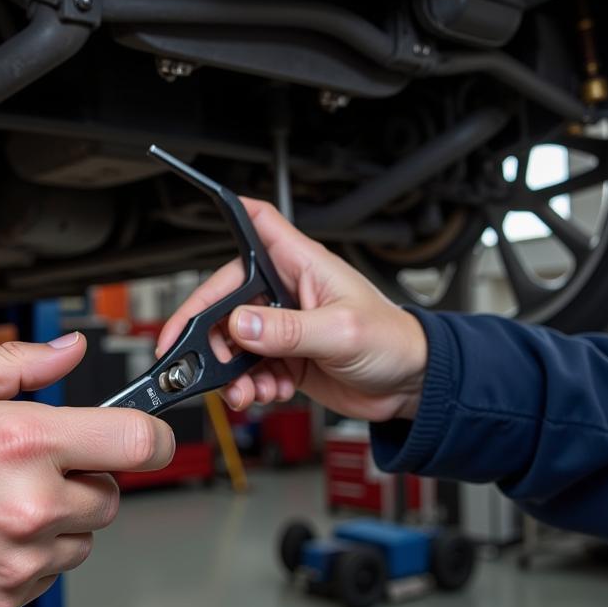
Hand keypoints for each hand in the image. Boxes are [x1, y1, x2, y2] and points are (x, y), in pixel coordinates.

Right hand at [0, 334, 173, 606]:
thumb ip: (20, 363)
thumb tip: (68, 351)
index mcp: (25, 443)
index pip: (137, 442)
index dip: (152, 435)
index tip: (147, 435)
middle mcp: (33, 505)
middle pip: (111, 496)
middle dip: (85, 478)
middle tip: (35, 467)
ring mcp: (21, 558)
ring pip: (82, 539)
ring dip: (60, 520)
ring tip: (4, 503)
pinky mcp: (5, 598)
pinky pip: (49, 575)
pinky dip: (32, 556)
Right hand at [157, 199, 428, 421]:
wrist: (411, 387)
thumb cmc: (394, 342)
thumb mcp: (341, 332)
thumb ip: (287, 330)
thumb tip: (240, 324)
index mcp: (303, 266)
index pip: (258, 226)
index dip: (230, 213)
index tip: (200, 218)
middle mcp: (287, 292)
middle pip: (226, 297)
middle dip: (208, 331)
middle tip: (197, 358)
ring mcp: (283, 327)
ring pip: (233, 341)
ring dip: (230, 370)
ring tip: (245, 390)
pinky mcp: (285, 358)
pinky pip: (250, 370)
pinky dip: (250, 386)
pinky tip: (266, 393)